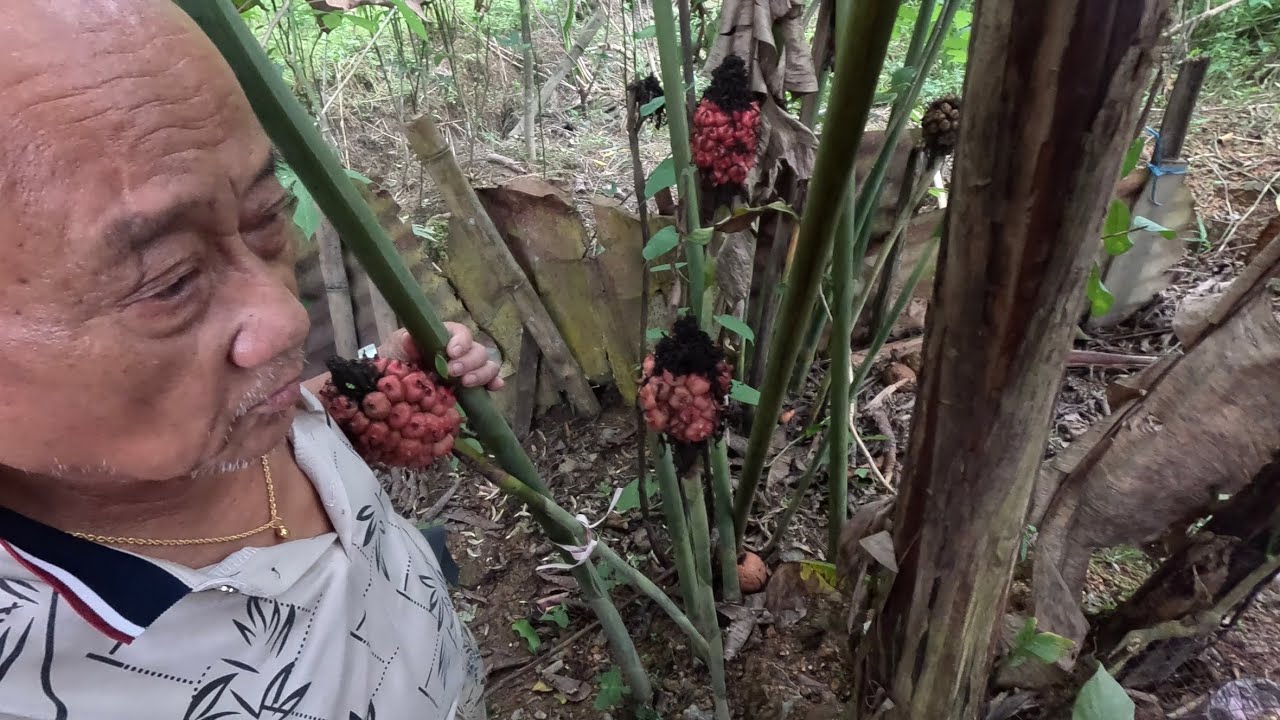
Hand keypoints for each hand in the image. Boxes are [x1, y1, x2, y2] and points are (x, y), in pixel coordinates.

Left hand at [384, 323, 503, 390]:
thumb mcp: (396, 347)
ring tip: (467, 384)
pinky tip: (494, 388)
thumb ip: (404, 342)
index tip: (452, 353)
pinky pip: (490, 382)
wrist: (394, 382)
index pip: (462, 332)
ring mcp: (469, 368)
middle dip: (469, 362)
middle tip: (453, 373)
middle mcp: (462, 351)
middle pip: (479, 351)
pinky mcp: (471, 386)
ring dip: (482, 374)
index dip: (461, 341)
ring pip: (488, 365)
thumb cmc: (397, 358)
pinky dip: (494, 383)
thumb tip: (410, 339)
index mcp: (446, 336)